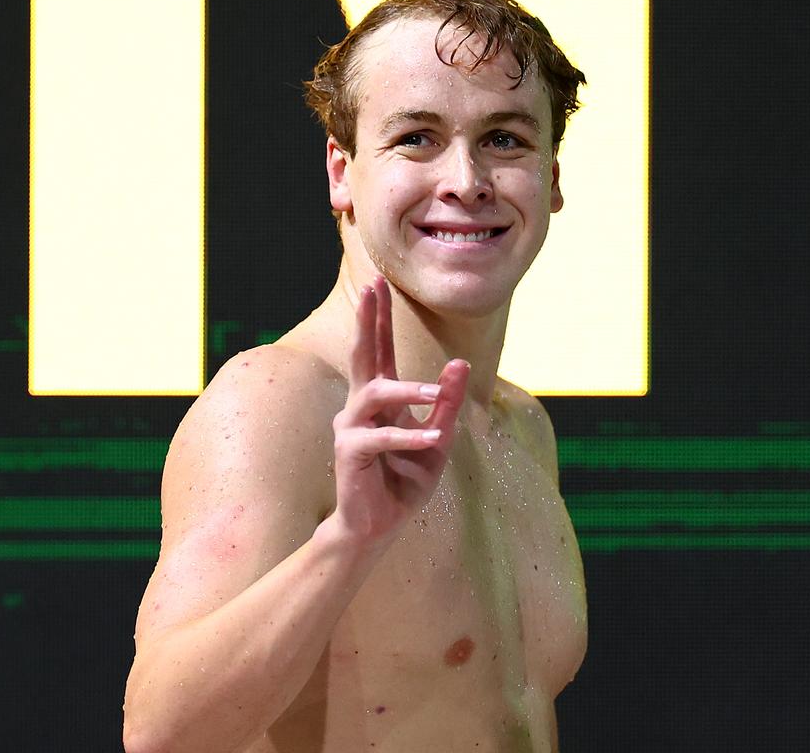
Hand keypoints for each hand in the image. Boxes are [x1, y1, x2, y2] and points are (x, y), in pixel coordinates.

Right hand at [330, 277, 468, 542]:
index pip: (380, 350)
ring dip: (406, 390)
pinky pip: (381, 437)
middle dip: (368, 321)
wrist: (379, 526)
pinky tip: (432, 438)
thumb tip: (460, 362)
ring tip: (433, 392)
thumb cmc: (404, 480)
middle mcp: (361, 406)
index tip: (377, 283)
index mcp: (382, 399)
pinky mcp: (350, 453)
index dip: (379, 317)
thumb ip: (447, 403)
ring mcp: (351, 427)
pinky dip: (409, 436)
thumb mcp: (438, 440)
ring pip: (374, 393)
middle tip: (371, 289)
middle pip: (363, 355)